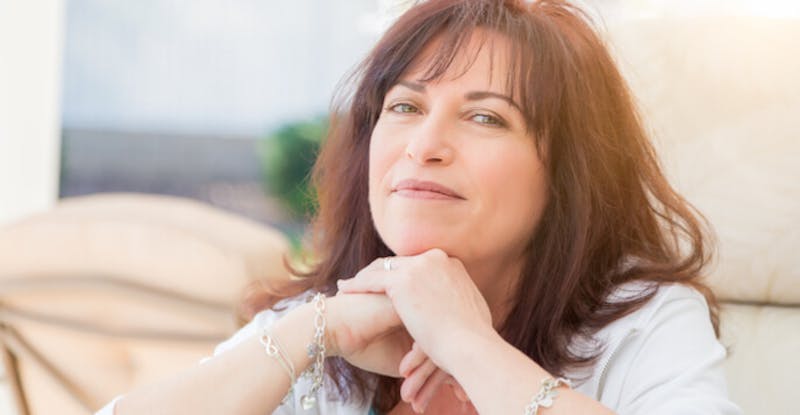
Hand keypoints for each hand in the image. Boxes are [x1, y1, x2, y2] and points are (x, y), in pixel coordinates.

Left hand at [337, 249, 493, 406]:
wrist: (471, 345)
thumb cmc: (474, 340)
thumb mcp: (472, 312)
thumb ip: (461, 302)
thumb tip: (460, 306)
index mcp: (452, 265)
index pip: (420, 264)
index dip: (403, 273)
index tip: (393, 283)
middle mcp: (436, 259)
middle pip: (400, 262)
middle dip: (382, 271)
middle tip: (364, 279)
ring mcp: (419, 267)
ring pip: (383, 268)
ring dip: (365, 277)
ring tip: (351, 285)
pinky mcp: (402, 281)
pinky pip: (372, 280)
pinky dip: (357, 285)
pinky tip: (345, 291)